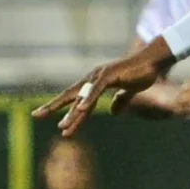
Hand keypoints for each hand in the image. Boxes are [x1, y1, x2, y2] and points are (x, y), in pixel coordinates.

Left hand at [34, 36, 175, 135]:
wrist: (153, 62)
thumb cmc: (142, 73)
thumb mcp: (129, 92)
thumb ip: (121, 101)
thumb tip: (113, 112)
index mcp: (95, 83)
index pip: (75, 98)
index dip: (62, 108)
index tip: (48, 118)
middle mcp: (93, 79)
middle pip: (70, 95)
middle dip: (53, 106)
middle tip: (36, 116)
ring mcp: (100, 76)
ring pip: (82, 97)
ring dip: (72, 113)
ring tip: (62, 126)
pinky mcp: (109, 75)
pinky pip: (96, 90)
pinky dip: (87, 99)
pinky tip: (79, 108)